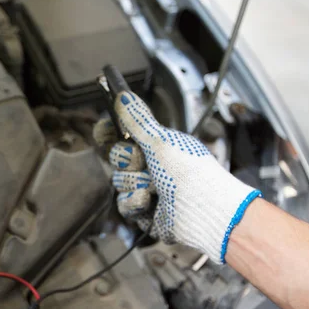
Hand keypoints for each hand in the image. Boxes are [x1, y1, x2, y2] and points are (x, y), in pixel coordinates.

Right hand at [94, 91, 260, 263]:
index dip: (111, 132)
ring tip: (155, 188)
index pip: (125, 134)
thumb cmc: (192, 174)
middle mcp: (153, 166)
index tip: (103, 130)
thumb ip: (138, 120)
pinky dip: (135, 202)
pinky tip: (150, 202)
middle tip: (142, 161)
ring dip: (134, 183)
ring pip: (119, 182)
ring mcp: (148, 189)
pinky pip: (124, 204)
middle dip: (126, 160)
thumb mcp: (162, 141)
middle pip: (117, 158)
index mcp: (159, 145)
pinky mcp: (144, 212)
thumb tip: (123, 96)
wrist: (204, 212)